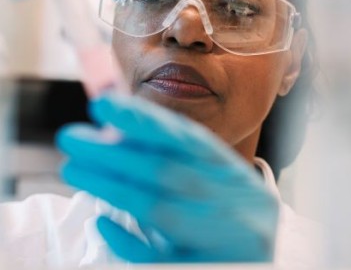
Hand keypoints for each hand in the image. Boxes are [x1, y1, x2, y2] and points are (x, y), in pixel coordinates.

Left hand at [57, 93, 278, 262]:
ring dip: (112, 186)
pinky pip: (162, 259)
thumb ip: (178, 155)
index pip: (183, 136)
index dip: (142, 118)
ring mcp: (220, 235)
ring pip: (158, 208)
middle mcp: (228, 197)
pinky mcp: (206, 266)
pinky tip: (102, 225)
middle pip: (164, 169)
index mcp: (228, 168)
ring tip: (74, 167)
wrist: (273, 255)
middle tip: (70, 137)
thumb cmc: (233, 206)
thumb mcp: (217, 173)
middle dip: (113, 152)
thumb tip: (122, 134)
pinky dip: (128, 241)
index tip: (102, 103)